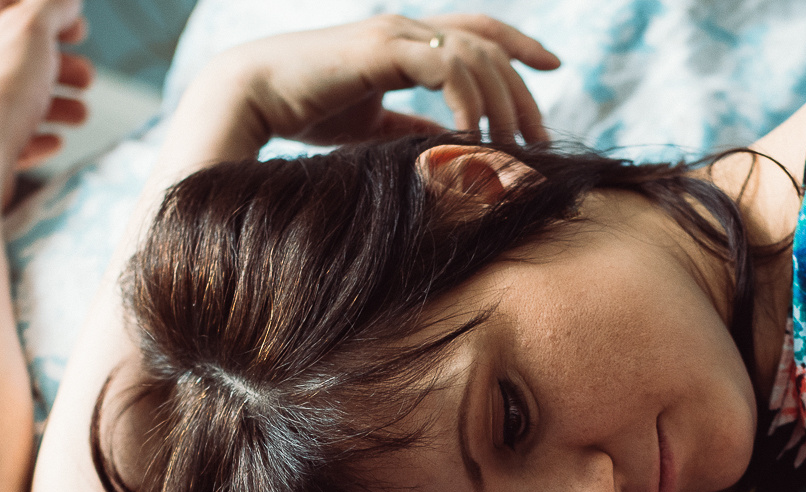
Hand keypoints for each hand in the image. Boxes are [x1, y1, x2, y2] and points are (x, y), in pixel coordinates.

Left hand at [0, 0, 93, 190]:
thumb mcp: (31, 29)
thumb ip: (52, 6)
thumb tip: (66, 1)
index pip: (9, 1)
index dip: (48, 9)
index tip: (76, 25)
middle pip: (20, 53)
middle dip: (61, 64)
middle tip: (85, 75)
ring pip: (21, 94)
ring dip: (59, 103)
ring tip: (80, 113)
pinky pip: (15, 132)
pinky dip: (39, 133)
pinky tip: (54, 140)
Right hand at [206, 14, 559, 149]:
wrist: (253, 94)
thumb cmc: (305, 110)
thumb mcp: (372, 125)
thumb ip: (409, 129)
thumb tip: (443, 148)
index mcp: (408, 40)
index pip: (478, 30)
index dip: (518, 45)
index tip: (552, 66)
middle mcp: (408, 29)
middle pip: (488, 44)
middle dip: (522, 89)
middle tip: (540, 137)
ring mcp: (396, 35)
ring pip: (474, 53)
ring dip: (501, 100)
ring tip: (511, 145)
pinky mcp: (382, 50)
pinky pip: (445, 65)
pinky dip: (468, 99)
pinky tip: (475, 132)